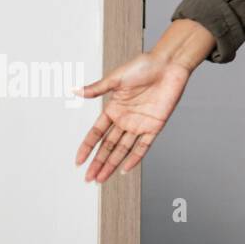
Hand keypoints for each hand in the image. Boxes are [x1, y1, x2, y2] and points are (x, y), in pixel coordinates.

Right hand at [73, 51, 194, 182]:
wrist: (169, 64)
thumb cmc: (144, 66)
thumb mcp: (116, 78)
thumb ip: (97, 89)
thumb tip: (75, 91)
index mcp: (114, 108)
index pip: (97, 133)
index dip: (87, 147)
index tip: (78, 161)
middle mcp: (126, 119)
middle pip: (108, 146)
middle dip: (98, 162)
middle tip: (88, 178)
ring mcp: (140, 123)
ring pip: (123, 149)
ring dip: (112, 164)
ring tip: (101, 179)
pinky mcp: (155, 125)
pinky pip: (144, 145)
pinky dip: (134, 158)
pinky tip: (125, 170)